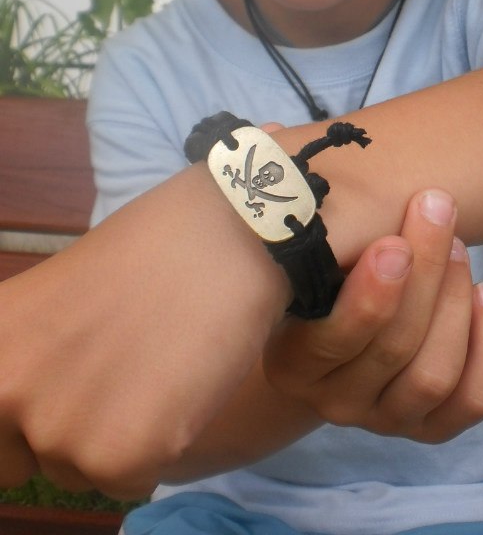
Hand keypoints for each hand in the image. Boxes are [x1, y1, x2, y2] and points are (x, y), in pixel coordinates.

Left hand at [0, 165, 290, 499]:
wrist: (225, 237)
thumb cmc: (151, 250)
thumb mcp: (50, 298)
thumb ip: (23, 356)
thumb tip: (24, 407)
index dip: (22, 420)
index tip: (65, 387)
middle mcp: (3, 392)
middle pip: (21, 459)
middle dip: (63, 431)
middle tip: (114, 372)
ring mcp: (58, 429)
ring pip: (79, 472)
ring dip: (115, 438)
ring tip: (153, 365)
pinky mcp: (119, 455)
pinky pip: (130, 481)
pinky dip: (159, 447)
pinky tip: (178, 385)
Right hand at [263, 188, 482, 442]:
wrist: (338, 323)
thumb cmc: (326, 268)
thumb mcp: (310, 250)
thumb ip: (315, 222)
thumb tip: (299, 154)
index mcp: (292, 363)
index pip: (334, 340)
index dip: (372, 294)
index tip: (395, 242)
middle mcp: (335, 403)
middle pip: (394, 348)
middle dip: (425, 273)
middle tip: (437, 210)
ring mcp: (385, 419)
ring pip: (434, 374)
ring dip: (454, 302)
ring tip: (458, 248)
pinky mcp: (431, 427)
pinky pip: (473, 399)